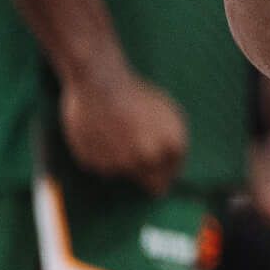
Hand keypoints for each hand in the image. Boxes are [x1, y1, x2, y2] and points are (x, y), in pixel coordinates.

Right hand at [59, 62, 189, 193]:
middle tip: (141, 166)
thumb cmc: (136, 95)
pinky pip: (103, 167)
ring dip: (122, 162)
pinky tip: (99, 135)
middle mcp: (148, 160)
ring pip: (125, 174)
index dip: (166, 170)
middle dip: (151, 178)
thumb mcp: (168, 114)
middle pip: (154, 186)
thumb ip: (173, 142)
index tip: (160, 166)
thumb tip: (171, 166)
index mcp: (171, 147)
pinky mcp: (96, 166)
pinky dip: (101, 156)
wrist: (99, 83)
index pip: (172, 175)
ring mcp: (121, 165)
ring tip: (115, 133)